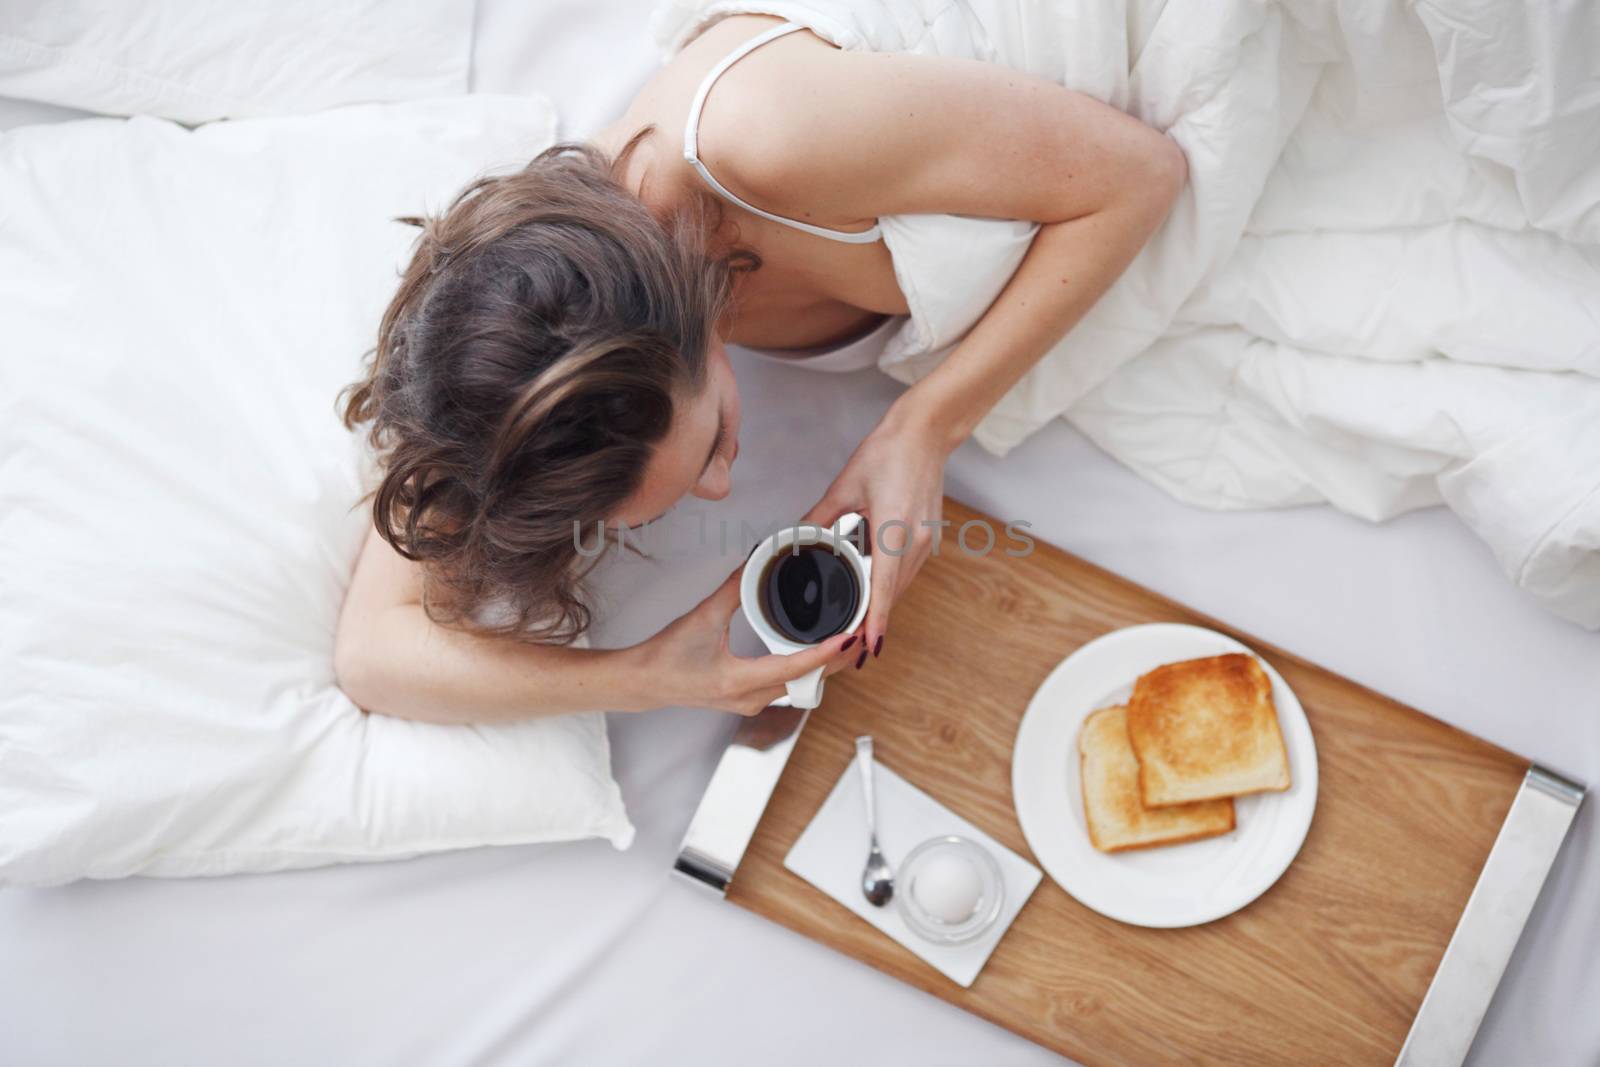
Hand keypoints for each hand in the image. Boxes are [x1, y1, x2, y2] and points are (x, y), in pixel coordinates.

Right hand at [630, 569, 858, 715]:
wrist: (642, 682)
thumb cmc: (666, 656)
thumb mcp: (702, 617)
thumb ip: (734, 589)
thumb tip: (758, 561)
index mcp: (739, 681)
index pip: (795, 668)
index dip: (826, 653)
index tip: (849, 636)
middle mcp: (750, 699)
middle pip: (807, 682)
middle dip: (835, 659)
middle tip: (858, 633)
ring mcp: (750, 703)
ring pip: (799, 687)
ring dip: (822, 666)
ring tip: (842, 639)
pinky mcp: (747, 700)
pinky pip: (786, 686)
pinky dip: (804, 669)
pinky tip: (813, 651)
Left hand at [802, 400, 952, 655]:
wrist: (925, 433)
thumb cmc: (888, 453)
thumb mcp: (845, 487)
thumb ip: (818, 518)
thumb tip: (794, 537)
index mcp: (893, 530)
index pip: (883, 588)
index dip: (875, 622)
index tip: (867, 648)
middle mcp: (915, 541)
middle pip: (892, 594)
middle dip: (873, 623)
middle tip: (850, 650)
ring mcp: (926, 541)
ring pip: (901, 586)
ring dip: (883, 607)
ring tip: (860, 631)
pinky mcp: (929, 537)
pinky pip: (907, 572)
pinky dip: (892, 587)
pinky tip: (876, 594)